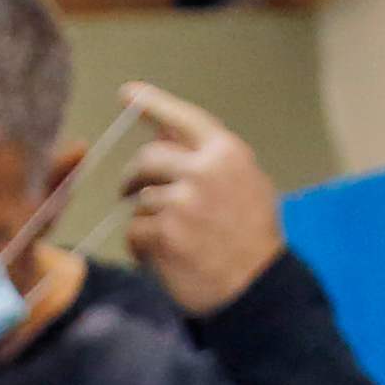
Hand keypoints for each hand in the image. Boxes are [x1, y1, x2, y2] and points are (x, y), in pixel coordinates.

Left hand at [111, 85, 285, 317]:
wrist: (257, 291)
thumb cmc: (252, 239)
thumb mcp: (245, 185)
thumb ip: (209, 158)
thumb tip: (164, 129)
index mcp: (226, 153)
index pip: (182, 118)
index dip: (153, 103)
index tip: (127, 93)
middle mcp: (203, 171)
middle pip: (148, 159)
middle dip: (134, 177)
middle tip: (128, 192)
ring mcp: (182, 202)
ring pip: (141, 200)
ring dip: (147, 219)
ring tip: (172, 241)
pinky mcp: (163, 233)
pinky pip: (134, 231)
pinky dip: (141, 246)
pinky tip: (163, 258)